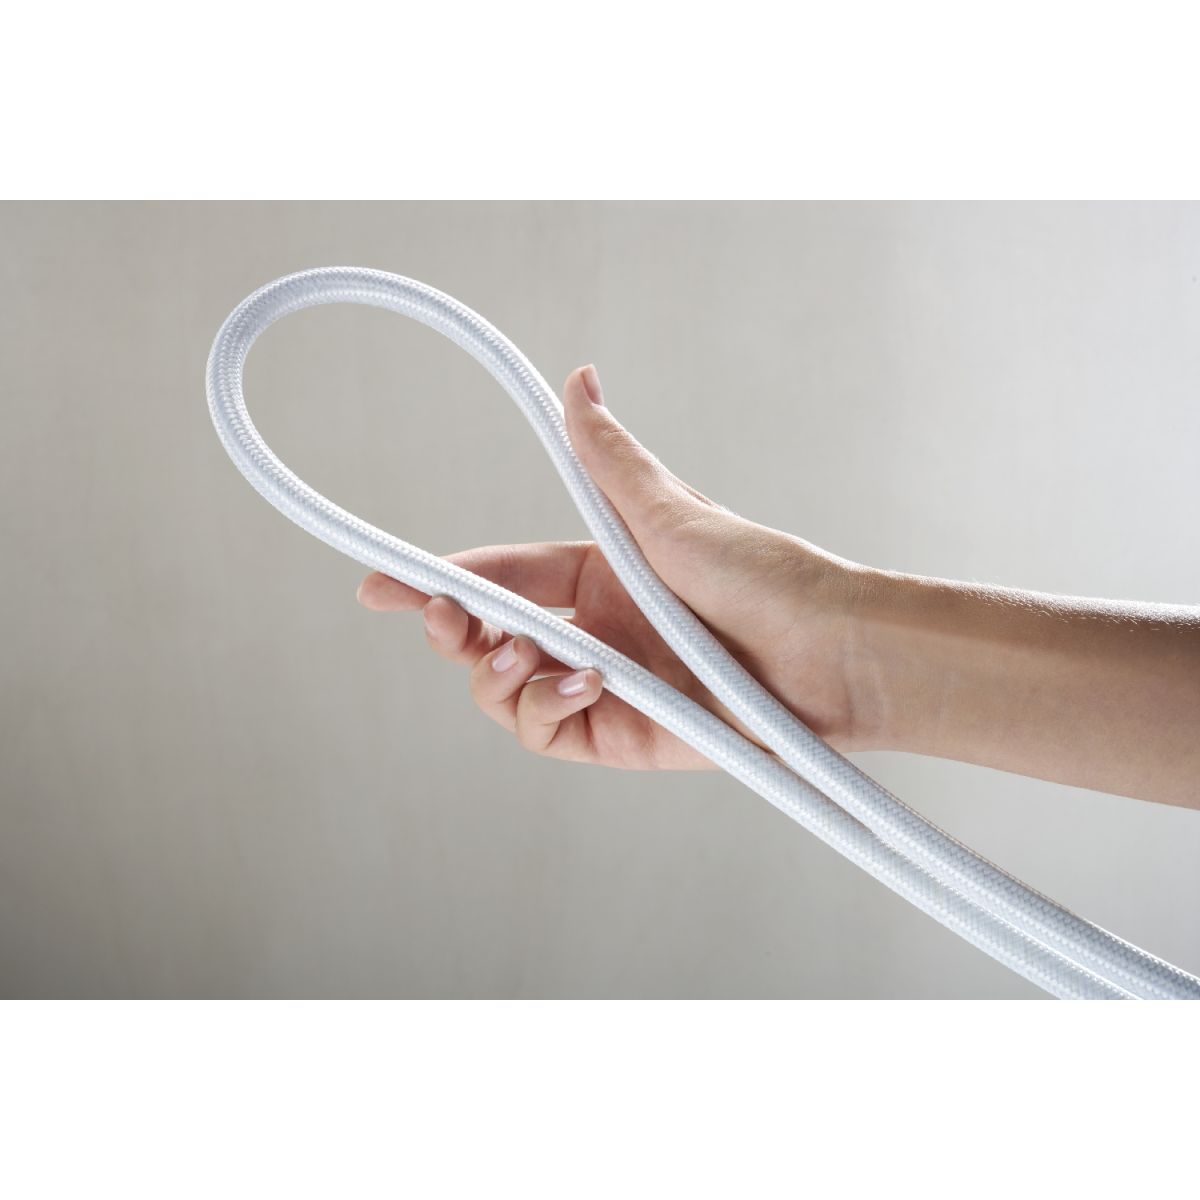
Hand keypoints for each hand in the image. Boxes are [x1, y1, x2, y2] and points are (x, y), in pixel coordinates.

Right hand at [357, 365, 878, 769]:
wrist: (828, 651)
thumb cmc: (761, 572)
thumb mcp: (669, 510)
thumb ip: (609, 458)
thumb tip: (580, 376)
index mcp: (600, 575)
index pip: (503, 576)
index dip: (441, 580)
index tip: (380, 585)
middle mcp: (596, 631)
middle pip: (491, 638)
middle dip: (453, 630)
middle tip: (442, 618)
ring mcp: (605, 688)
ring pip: (506, 691)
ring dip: (495, 671)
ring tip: (524, 651)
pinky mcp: (620, 737)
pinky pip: (548, 731)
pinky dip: (543, 706)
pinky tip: (580, 681)